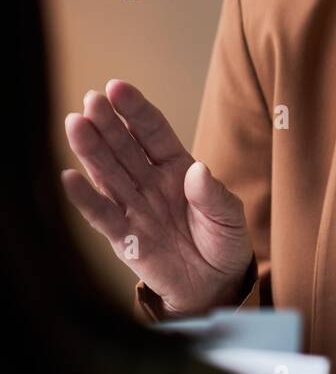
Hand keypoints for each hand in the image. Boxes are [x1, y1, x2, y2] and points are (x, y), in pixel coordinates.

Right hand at [62, 79, 253, 316]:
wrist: (215, 285)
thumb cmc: (223, 242)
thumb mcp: (229, 216)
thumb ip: (213, 194)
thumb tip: (197, 172)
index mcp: (177, 167)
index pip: (153, 132)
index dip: (135, 110)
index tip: (117, 88)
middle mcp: (150, 182)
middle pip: (124, 147)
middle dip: (107, 122)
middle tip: (89, 99)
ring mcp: (134, 207)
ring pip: (108, 173)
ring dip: (91, 150)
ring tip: (74, 124)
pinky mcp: (124, 238)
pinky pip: (102, 215)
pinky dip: (85, 199)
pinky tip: (69, 177)